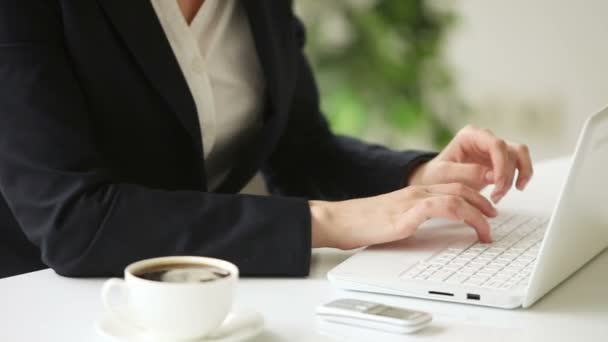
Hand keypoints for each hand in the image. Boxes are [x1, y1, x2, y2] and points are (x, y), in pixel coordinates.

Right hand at [310, 183, 496, 249]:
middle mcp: (416, 192)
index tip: (485, 208)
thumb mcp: (394, 221)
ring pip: (458, 196)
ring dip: (480, 211)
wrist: (339, 220)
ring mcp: (412, 200)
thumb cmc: (361, 223)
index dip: (473, 193)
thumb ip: (413, 221)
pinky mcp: (408, 213)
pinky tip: (473, 227)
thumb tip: (431, 234)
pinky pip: (444, 207)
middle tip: (495, 215)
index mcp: (414, 192)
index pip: (451, 185)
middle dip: (483, 200)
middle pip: (460, 186)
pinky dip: (465, 215)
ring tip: (489, 228)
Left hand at [408, 125, 532, 202]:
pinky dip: (523, 174)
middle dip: (506, 176)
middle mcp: (484, 138)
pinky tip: (518, 187)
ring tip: (502, 194)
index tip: (498, 183)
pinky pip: (520, 162)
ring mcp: (493, 148)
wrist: (435, 181)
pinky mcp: (499, 160)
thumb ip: (466, 172)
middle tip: (496, 196)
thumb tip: (492, 175)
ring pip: (519, 154)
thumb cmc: (436, 175)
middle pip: (508, 151)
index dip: (501, 164)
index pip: (495, 144)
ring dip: (517, 175)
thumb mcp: (444, 174)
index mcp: (469, 135)